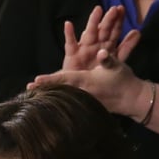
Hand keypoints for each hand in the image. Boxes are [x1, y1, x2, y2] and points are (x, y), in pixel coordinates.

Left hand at [32, 49, 150, 119]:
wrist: (132, 99)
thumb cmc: (122, 79)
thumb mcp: (116, 65)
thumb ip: (107, 59)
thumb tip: (101, 51)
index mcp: (86, 80)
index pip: (64, 78)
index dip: (50, 79)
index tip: (35, 80)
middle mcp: (83, 92)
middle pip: (59, 89)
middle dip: (44, 89)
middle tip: (27, 89)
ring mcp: (84, 101)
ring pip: (63, 97)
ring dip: (49, 96)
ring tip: (33, 96)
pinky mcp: (86, 107)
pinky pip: (70, 103)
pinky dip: (59, 102)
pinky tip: (50, 103)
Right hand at [59, 8, 140, 71]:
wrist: (83, 90)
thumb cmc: (99, 75)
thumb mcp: (116, 61)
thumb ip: (126, 47)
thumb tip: (137, 32)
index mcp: (106, 45)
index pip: (113, 31)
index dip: (118, 21)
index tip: (122, 10)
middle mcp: (95, 44)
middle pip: (103, 30)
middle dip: (108, 20)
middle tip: (114, 10)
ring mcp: (84, 48)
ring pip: (89, 33)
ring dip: (93, 22)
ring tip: (98, 11)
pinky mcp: (72, 55)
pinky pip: (70, 43)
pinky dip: (69, 34)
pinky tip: (68, 25)